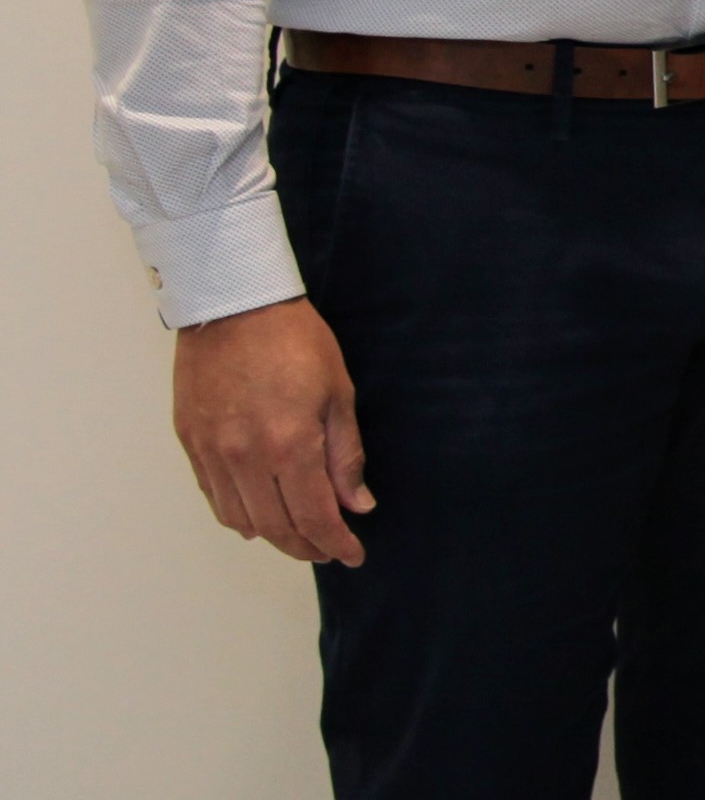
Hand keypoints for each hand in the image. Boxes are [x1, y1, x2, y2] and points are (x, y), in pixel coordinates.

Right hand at [174, 298, 372, 566]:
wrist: (234, 306)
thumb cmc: (295, 341)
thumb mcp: (338, 394)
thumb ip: (346, 457)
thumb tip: (357, 505)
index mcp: (289, 446)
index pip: (314, 516)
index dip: (335, 543)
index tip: (352, 554)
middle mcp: (245, 458)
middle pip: (276, 527)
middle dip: (306, 546)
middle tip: (328, 549)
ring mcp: (212, 453)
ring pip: (240, 519)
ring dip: (271, 536)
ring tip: (298, 535)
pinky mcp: (190, 443)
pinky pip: (213, 496)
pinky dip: (237, 515)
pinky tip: (258, 515)